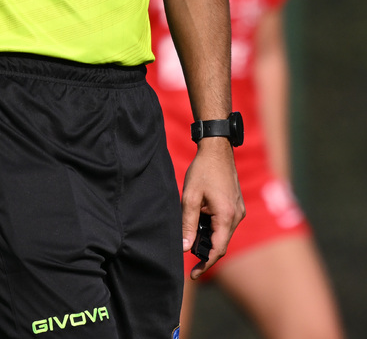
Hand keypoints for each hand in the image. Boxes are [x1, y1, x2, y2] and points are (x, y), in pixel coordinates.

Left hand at [181, 138, 244, 278]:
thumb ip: (187, 224)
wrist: (217, 149)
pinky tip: (201, 223)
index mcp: (226, 216)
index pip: (217, 249)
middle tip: (189, 258)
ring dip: (210, 238)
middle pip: (222, 243)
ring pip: (224, 234)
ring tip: (192, 238)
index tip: (193, 274)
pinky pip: (226, 223)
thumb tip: (185, 248)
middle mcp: (237, 216)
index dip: (205, 264)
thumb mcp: (190, 197)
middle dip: (206, 252)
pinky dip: (215, 228)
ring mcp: (239, 210)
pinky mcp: (237, 205)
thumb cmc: (202, 170)